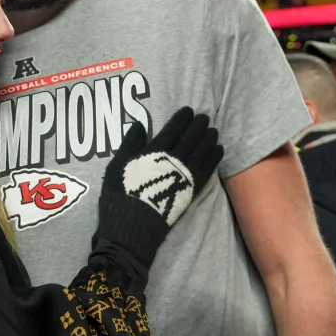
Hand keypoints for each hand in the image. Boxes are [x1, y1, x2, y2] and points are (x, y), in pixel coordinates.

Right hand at [95, 107, 223, 267]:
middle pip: (190, 137)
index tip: (188, 110)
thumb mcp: (117, 165)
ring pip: (202, 151)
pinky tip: (218, 149)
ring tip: (213, 130)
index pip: (173, 129)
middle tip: (205, 117)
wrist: (134, 225)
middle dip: (198, 125)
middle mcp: (173, 160)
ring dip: (209, 139)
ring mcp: (185, 174)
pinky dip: (214, 157)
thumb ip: (130, 144)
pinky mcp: (192, 189)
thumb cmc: (121, 194)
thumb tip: (140, 125)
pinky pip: (207, 168)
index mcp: (154, 151)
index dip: (182, 119)